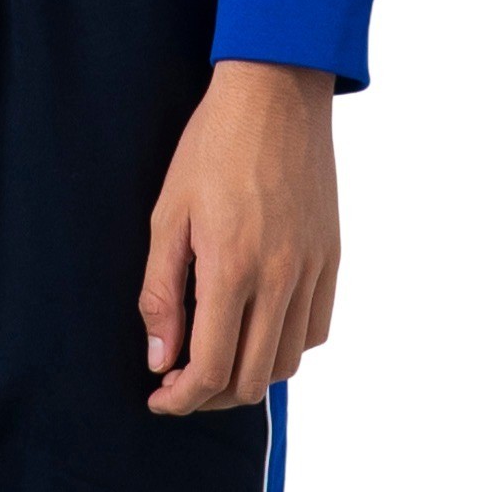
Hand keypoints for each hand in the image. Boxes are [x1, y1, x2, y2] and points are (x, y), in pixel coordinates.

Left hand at [140, 59, 337, 414]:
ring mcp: (312, 270)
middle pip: (253, 379)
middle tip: (181, 381)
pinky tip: (257, 326)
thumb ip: (162, 291)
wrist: (275, 93)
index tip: (159, 397)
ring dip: (250, 373)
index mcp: (232, 268)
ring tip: (217, 355)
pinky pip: (315, 329)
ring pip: (288, 362)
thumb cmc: (210, 146)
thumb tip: (160, 358)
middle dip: (211, 395)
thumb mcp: (168, 213)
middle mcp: (280, 278)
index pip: (212, 369)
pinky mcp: (332, 258)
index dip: (181, 398)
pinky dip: (286, 345)